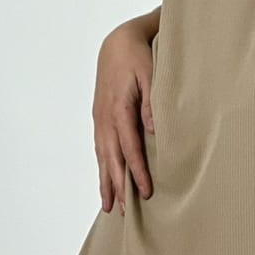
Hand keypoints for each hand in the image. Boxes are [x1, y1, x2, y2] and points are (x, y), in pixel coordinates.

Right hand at [92, 19, 155, 214]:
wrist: (118, 42)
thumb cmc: (139, 56)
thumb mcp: (151, 72)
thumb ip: (153, 101)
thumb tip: (154, 130)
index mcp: (119, 108)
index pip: (129, 146)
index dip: (136, 170)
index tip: (145, 191)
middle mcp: (106, 117)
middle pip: (112, 158)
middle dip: (118, 185)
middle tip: (124, 212)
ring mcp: (100, 119)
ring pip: (102, 156)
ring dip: (106, 181)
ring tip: (109, 207)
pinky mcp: (100, 118)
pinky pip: (100, 148)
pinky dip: (102, 167)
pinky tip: (105, 181)